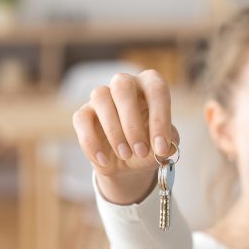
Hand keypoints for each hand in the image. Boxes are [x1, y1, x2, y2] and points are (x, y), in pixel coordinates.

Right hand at [71, 70, 180, 204]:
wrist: (126, 164)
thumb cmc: (148, 147)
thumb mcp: (162, 148)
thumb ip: (167, 144)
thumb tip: (166, 147)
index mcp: (150, 86)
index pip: (156, 90)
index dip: (160, 118)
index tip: (161, 148)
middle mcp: (125, 85)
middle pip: (123, 86)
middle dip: (132, 122)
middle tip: (140, 151)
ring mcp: (102, 97)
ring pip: (101, 98)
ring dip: (114, 131)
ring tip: (125, 155)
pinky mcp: (83, 113)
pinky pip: (81, 119)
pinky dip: (92, 142)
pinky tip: (104, 160)